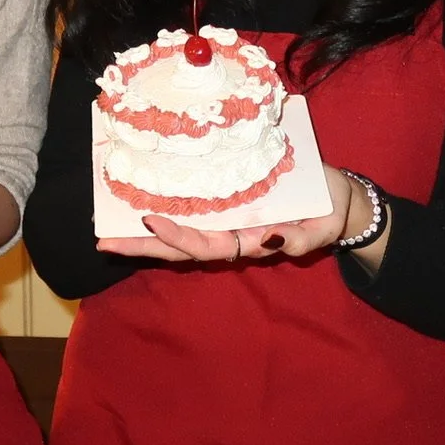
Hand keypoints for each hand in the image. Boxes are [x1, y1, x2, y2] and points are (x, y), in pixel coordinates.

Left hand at [94, 164, 359, 263]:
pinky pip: (195, 205)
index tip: (150, 222)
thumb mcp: (321, 229)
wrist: (339, 199)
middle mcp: (231, 233)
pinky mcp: (231, 198)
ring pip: (182, 228)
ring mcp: (228, 218)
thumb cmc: (328, 213)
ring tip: (110, 227)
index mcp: (248, 241)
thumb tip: (269, 239)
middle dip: (144, 246)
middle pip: (181, 246)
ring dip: (145, 231)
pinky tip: (139, 198)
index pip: (206, 246)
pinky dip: (167, 204)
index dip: (178, 238)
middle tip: (105, 241)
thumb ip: (300, 239)